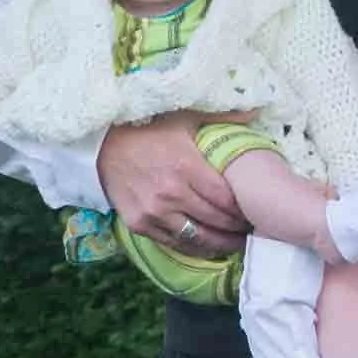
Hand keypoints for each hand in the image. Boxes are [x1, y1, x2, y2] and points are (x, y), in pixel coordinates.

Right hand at [97, 112, 248, 256]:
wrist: (102, 143)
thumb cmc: (149, 128)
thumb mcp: (186, 117)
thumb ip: (223, 116)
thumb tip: (256, 109)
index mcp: (187, 167)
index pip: (227, 200)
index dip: (244, 209)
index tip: (255, 211)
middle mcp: (171, 194)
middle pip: (217, 221)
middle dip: (238, 228)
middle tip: (252, 229)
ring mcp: (154, 212)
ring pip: (198, 238)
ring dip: (220, 244)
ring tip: (236, 242)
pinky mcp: (139, 224)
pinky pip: (174, 244)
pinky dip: (194, 248)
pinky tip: (209, 246)